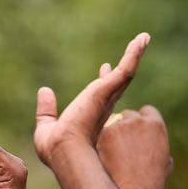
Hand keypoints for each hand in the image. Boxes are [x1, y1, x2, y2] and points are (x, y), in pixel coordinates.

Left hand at [34, 32, 150, 166]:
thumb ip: (46, 109)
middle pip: (118, 82)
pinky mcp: (107, 89)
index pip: (101, 95)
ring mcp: (107, 97)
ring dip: (135, 54)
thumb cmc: (56, 147)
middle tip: (134, 50)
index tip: (105, 68)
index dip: (104, 81)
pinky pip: (126, 68)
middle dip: (126, 66)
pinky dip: (135, 53)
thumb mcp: (46, 126)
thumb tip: (44, 90)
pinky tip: (142, 39)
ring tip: (143, 38)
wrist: (64, 150)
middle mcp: (103, 106)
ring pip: (126, 72)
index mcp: (90, 114)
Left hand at [97, 106, 171, 188]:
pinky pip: (100, 133)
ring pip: (112, 124)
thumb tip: (152, 142)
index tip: (136, 130)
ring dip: (111, 134)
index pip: (147, 111)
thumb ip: (158, 145)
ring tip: (113, 154)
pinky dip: (101, 142)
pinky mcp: (104, 133)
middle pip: (128, 115)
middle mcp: (138, 120)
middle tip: (121, 143)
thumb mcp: (165, 161)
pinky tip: (104, 156)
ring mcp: (119, 125)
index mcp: (156, 125)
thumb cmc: (152, 181)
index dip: (142, 121)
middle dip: (125, 126)